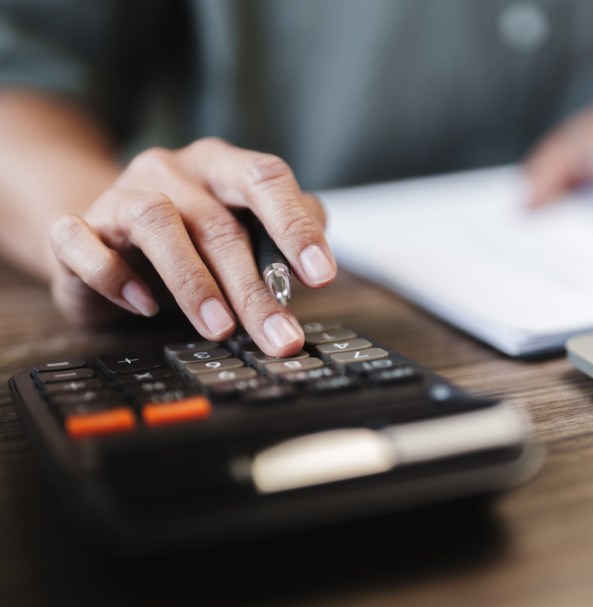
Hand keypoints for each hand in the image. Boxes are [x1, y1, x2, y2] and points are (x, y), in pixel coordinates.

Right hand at [48, 138, 336, 356]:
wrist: (104, 240)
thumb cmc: (189, 240)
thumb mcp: (242, 234)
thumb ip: (280, 242)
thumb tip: (311, 268)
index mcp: (220, 166)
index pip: (265, 178)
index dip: (295, 226)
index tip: (320, 275)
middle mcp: (171, 171)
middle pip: (219, 222)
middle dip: (254, 288)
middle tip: (278, 335)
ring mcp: (118, 194)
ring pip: (156, 222)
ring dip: (193, 282)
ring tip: (219, 328)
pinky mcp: (75, 228)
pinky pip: (82, 242)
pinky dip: (113, 275)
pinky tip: (144, 305)